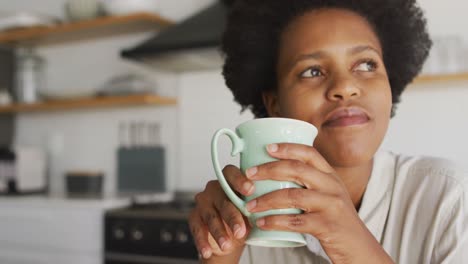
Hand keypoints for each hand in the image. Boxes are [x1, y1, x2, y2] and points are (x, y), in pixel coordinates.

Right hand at [189, 165, 253, 260]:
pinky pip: (197, 228)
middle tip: (240, 230)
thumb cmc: (243, 218)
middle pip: (223, 199)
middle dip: (232, 216)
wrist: (230, 238)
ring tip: (226, 244)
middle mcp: (215, 189)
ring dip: (218, 232)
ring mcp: (203, 202)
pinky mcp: (194, 216)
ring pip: (211, 216)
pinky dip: (202, 241)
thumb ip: (253, 207)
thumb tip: (264, 210)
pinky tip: (208, 250)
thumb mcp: (251, 212)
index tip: (250, 190)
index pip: (231, 173)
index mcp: (230, 181)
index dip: (240, 180)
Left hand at [244, 143, 392, 263]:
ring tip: (249, 205)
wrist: (360, 249)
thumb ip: (310, 184)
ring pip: (292, 195)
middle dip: (268, 170)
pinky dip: (274, 221)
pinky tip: (262, 223)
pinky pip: (295, 221)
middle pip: (296, 169)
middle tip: (249, 175)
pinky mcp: (327, 226)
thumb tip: (276, 174)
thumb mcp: (330, 196)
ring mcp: (331, 205)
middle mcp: (332, 186)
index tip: (268, 148)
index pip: (309, 153)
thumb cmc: (337, 221)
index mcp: (331, 176)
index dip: (287, 148)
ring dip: (266, 199)